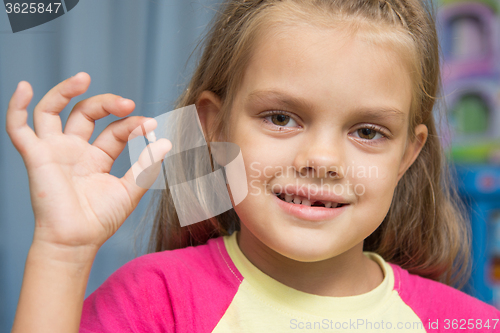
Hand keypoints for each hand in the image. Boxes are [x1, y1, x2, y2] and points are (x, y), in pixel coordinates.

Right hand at [5, 72, 171, 250]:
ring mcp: (55, 151)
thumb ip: (146, 165)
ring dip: (65, 91)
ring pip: (52, 111)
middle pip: (86, 113)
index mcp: (97, 157)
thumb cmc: (101, 220)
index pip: (115, 130)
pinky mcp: (36, 157)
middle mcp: (75, 150)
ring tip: (83, 78)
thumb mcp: (130, 189)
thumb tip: (166, 141)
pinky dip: (16, 107)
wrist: (77, 241)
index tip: (151, 125)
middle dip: (107, 104)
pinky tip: (24, 87)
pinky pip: (19, 128)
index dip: (133, 125)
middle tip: (127, 103)